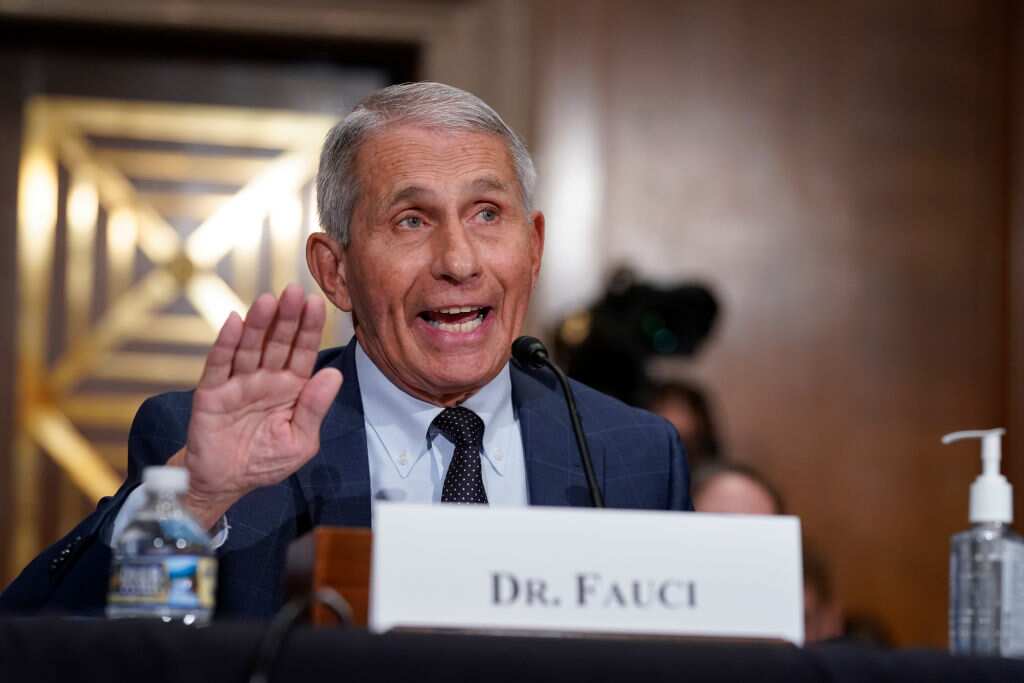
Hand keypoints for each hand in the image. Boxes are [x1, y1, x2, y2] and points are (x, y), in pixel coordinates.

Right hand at [170, 284, 342, 527]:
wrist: (224, 484)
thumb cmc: (265, 461)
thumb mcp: (300, 441)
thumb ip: (314, 408)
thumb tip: (334, 375)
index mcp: (291, 388)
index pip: (303, 352)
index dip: (309, 328)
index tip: (317, 304)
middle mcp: (265, 379)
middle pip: (278, 343)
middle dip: (287, 318)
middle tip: (295, 291)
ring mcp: (238, 383)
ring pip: (250, 347)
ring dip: (258, 324)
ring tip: (268, 301)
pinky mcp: (211, 393)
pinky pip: (219, 364)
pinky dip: (225, 343)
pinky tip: (234, 322)